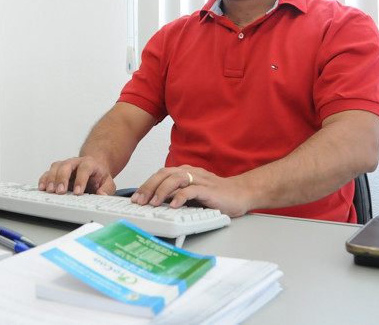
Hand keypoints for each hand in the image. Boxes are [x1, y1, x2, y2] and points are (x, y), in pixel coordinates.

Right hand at [38, 156, 116, 195]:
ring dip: (51, 179)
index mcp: (89, 163)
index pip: (84, 169)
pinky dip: (44, 179)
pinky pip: (48, 172)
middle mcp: (75, 162)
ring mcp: (65, 165)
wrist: (92, 168)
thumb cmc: (98, 176)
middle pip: (66, 166)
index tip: (78, 192)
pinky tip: (42, 188)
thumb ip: (107, 189)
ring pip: (56, 167)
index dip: (80, 180)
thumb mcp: (107, 182)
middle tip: (60, 191)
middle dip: (62, 178)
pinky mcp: (56, 170)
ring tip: (50, 191)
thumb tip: (102, 195)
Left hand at [131, 166, 251, 217]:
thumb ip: (177, 193)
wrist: (242, 193)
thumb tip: (156, 202)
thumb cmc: (217, 195)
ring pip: (175, 179)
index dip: (146, 185)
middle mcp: (191, 173)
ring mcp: (200, 180)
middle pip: (164, 174)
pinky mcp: (209, 190)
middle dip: (149, 187)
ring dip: (162, 191)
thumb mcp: (192, 193)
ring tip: (153, 203)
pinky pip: (192, 191)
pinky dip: (180, 197)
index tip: (135, 198)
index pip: (160, 174)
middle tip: (139, 201)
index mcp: (185, 172)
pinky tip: (173, 206)